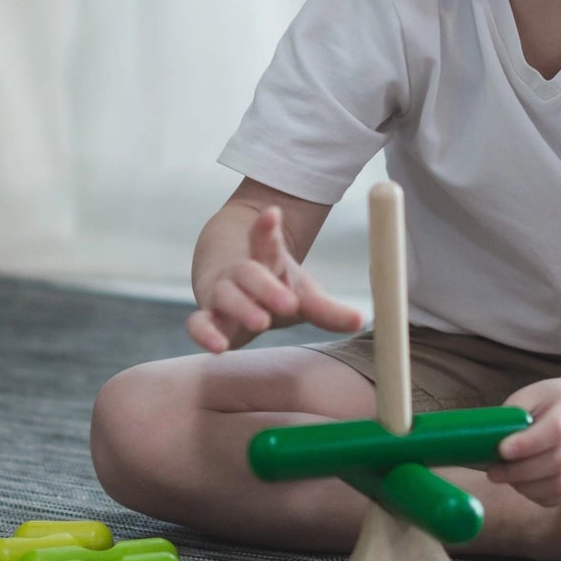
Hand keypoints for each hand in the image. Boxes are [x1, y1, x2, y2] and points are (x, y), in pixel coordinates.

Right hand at [186, 205, 367, 353]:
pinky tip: (218, 347)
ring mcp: (220, 294)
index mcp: (265, 259)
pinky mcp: (207, 318)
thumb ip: (328, 310)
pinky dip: (205, 334)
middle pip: (249, 274)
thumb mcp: (302, 296)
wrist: (229, 284)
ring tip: (261, 322)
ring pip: (225, 296)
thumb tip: (362, 320)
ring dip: (242, 308)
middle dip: (267, 288)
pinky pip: (198, 324)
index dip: (266, 228)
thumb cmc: (271, 291)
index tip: (272, 213)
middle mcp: (240, 273)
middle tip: (289, 302)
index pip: (265, 241)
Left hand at [487, 373, 560, 505]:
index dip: (528, 443)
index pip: (556, 429)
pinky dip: (535, 494)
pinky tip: (520, 483)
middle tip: (493, 472)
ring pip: (560, 485)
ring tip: (503, 477)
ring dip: (526, 486)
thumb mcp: (533, 394)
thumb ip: (513, 415)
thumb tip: (485, 441)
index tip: (501, 450)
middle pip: (558, 461)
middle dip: (520, 470)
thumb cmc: (553, 401)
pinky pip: (559, 497)